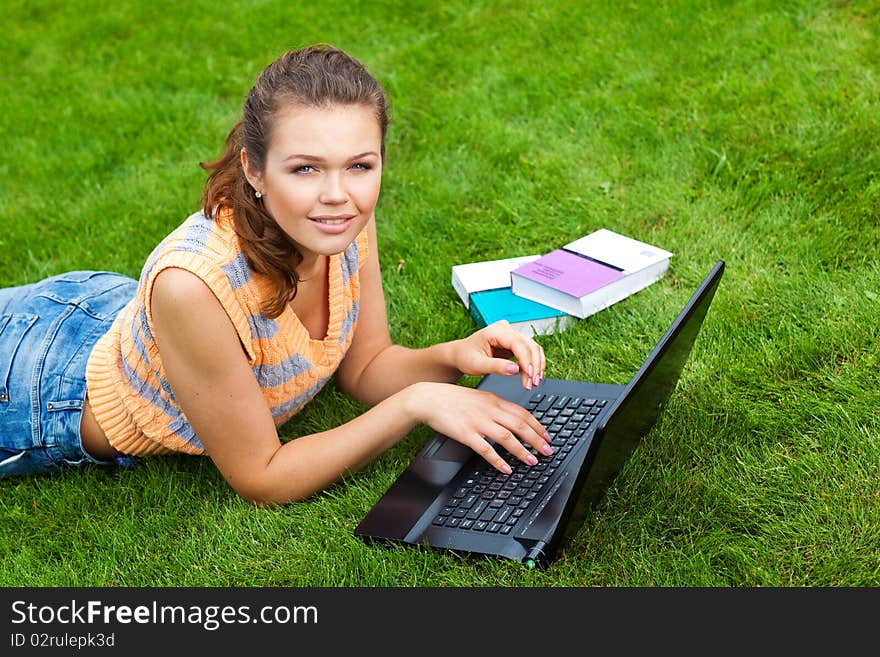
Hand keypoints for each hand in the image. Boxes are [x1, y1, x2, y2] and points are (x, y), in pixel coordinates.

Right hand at [407, 381, 553, 473]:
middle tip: (548, 451)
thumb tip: (512, 418)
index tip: (547, 436)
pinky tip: (506, 468)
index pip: (523, 413)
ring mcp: (478, 422)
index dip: (538, 426)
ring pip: (507, 437)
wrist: (429, 398)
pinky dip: (498, 460)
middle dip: (537, 440)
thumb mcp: (479, 397)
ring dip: (522, 451)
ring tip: (532, 461)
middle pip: (520, 425)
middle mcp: (489, 410)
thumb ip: (496, 406)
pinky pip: (486, 449)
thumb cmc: (453, 399)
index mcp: (494, 400)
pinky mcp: (466, 433)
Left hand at [453, 320, 545, 389]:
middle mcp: (505, 329)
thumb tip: (515, 370)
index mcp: (495, 331)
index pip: (518, 344)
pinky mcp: (514, 343)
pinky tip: (531, 376)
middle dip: (534, 365)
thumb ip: (496, 367)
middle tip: (533, 383)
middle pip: (530, 345)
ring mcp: (511, 335)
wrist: (460, 354)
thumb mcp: (477, 365)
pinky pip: (530, 352)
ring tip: (533, 382)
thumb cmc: (465, 357)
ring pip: (533, 348)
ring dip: (536, 365)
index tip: (530, 376)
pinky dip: (533, 364)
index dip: (527, 360)